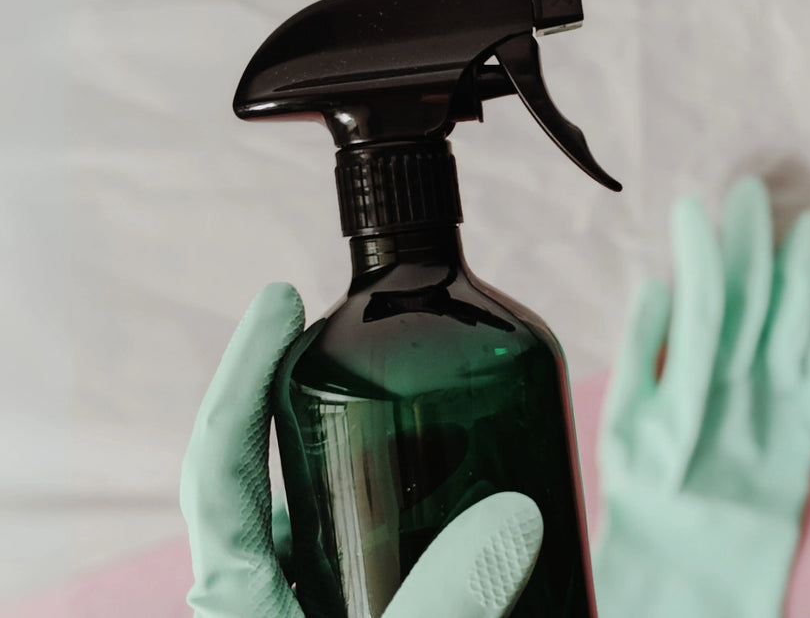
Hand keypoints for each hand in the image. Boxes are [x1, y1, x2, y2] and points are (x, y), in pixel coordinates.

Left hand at [180, 283, 543, 617]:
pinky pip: (371, 543)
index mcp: (241, 595)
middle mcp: (262, 589)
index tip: (280, 298)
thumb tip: (517, 511)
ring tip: (448, 418)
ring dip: (382, 458)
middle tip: (394, 350)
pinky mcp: (347, 609)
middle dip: (327, 397)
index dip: (242, 370)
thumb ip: (449, 598)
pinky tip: (460, 498)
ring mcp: (304, 600)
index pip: (219, 460)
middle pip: (276, 469)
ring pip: (334, 507)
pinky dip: (411, 509)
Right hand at [592, 177, 809, 616]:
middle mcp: (741, 394)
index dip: (703, 252)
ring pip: (799, 325)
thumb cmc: (646, 498)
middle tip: (752, 190)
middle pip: (755, 304)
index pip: (705, 305)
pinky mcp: (809, 426)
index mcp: (688, 393)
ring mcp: (781, 409)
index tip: (695, 206)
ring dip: (805, 271)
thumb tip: (658, 287)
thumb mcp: (621, 432)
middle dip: (753, 243)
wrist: (695, 568)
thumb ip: (639, 358)